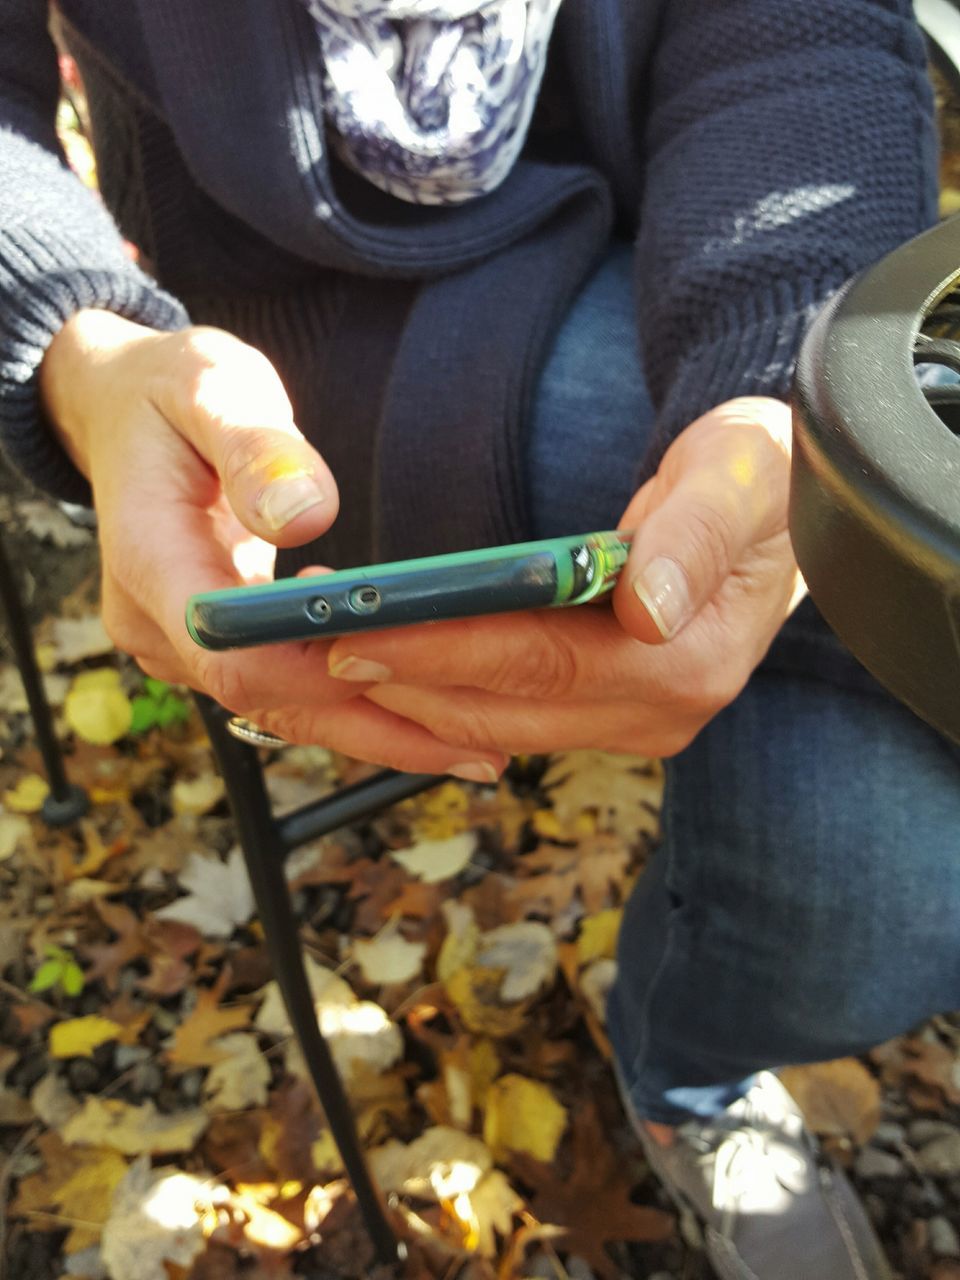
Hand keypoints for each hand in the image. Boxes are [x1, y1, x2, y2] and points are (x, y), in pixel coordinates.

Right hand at [39, 309, 508, 779]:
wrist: (122, 409)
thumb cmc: (170, 391)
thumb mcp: (210, 384)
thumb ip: (256, 446)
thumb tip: (307, 516)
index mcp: (151, 562)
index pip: (231, 652)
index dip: (314, 671)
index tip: (405, 662)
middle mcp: (159, 625)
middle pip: (268, 701)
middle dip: (372, 723)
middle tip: (478, 748)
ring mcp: (183, 645)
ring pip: (282, 710)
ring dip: (373, 730)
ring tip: (475, 752)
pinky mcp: (214, 648)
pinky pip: (284, 692)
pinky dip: (351, 705)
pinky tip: (424, 718)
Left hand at [323, 397, 804, 758]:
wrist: (780, 515)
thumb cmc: (756, 479)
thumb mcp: (740, 476)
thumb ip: (695, 536)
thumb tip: (646, 608)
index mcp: (687, 662)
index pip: (542, 663)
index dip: (444, 651)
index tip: (356, 632)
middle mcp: (657, 715)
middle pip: (502, 709)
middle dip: (399, 681)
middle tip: (303, 649)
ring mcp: (629, 725)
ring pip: (493, 724)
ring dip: (405, 694)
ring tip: (320, 653)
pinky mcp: (605, 716)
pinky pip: (506, 715)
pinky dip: (439, 692)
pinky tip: (383, 663)